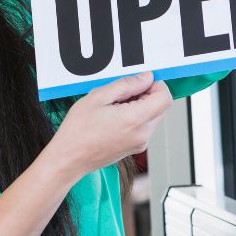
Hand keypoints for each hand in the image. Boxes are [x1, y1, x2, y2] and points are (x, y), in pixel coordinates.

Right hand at [50, 71, 172, 179]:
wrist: (70, 157)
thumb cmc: (78, 130)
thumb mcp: (97, 97)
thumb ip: (125, 85)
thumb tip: (145, 78)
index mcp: (135, 119)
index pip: (164, 98)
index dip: (156, 85)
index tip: (142, 81)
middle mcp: (143, 133)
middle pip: (160, 107)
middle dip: (145, 95)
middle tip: (120, 94)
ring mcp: (140, 143)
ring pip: (151, 117)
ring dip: (139, 107)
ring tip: (112, 107)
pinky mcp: (135, 148)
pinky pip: (143, 127)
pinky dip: (133, 118)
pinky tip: (112, 118)